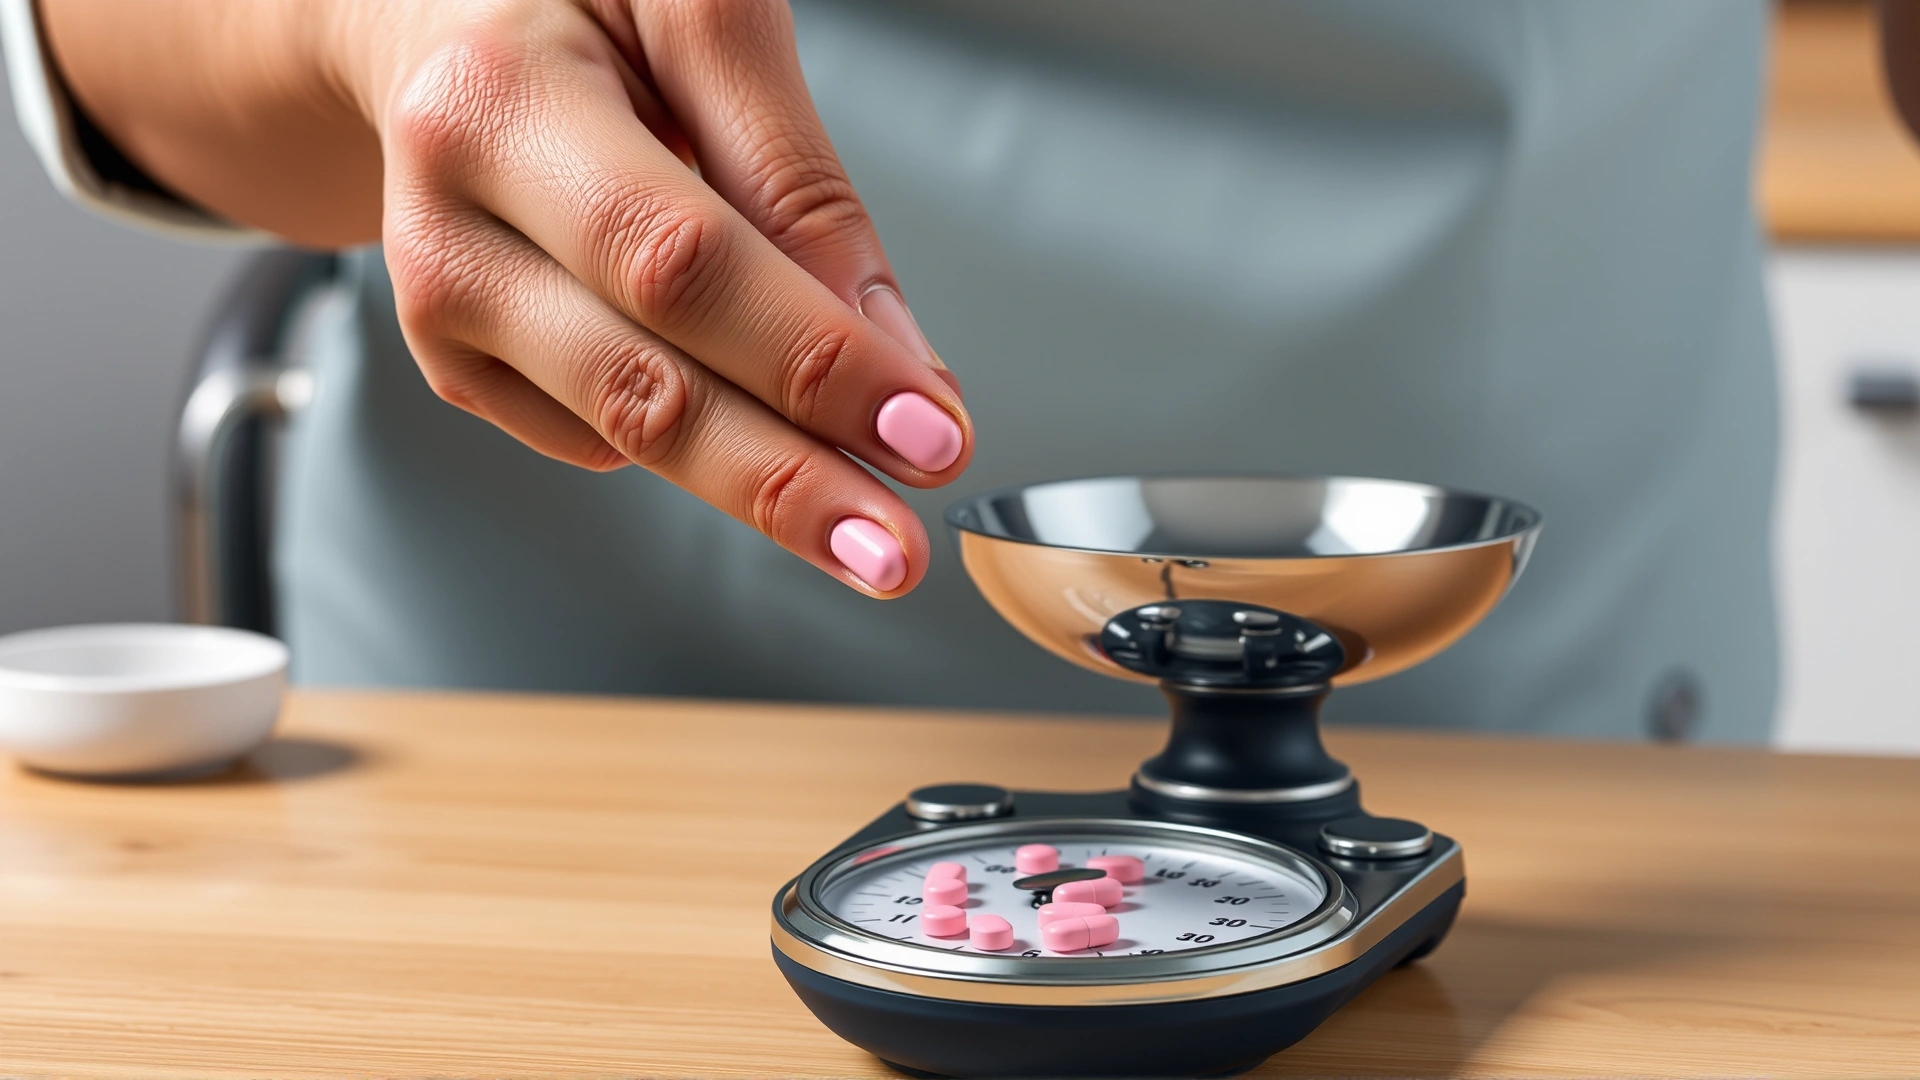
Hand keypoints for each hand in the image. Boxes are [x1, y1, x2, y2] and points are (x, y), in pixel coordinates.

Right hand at [45, 0, 971, 595]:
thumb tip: (890, 350)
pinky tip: (749, 425)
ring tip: (868, 537)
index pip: (682, 260)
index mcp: (502, 100)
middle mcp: (450, 218)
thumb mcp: (698, 23)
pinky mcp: (454, 365)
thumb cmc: (582, 11)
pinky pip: (597, 438)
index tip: (923, 426)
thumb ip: (795, 179)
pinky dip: (694, 443)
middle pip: (640, 381)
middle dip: (787, 478)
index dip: (809, 357)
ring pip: (621, 431)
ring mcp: (441, 305)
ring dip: (760, 491)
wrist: (421, 28)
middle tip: (896, 549)